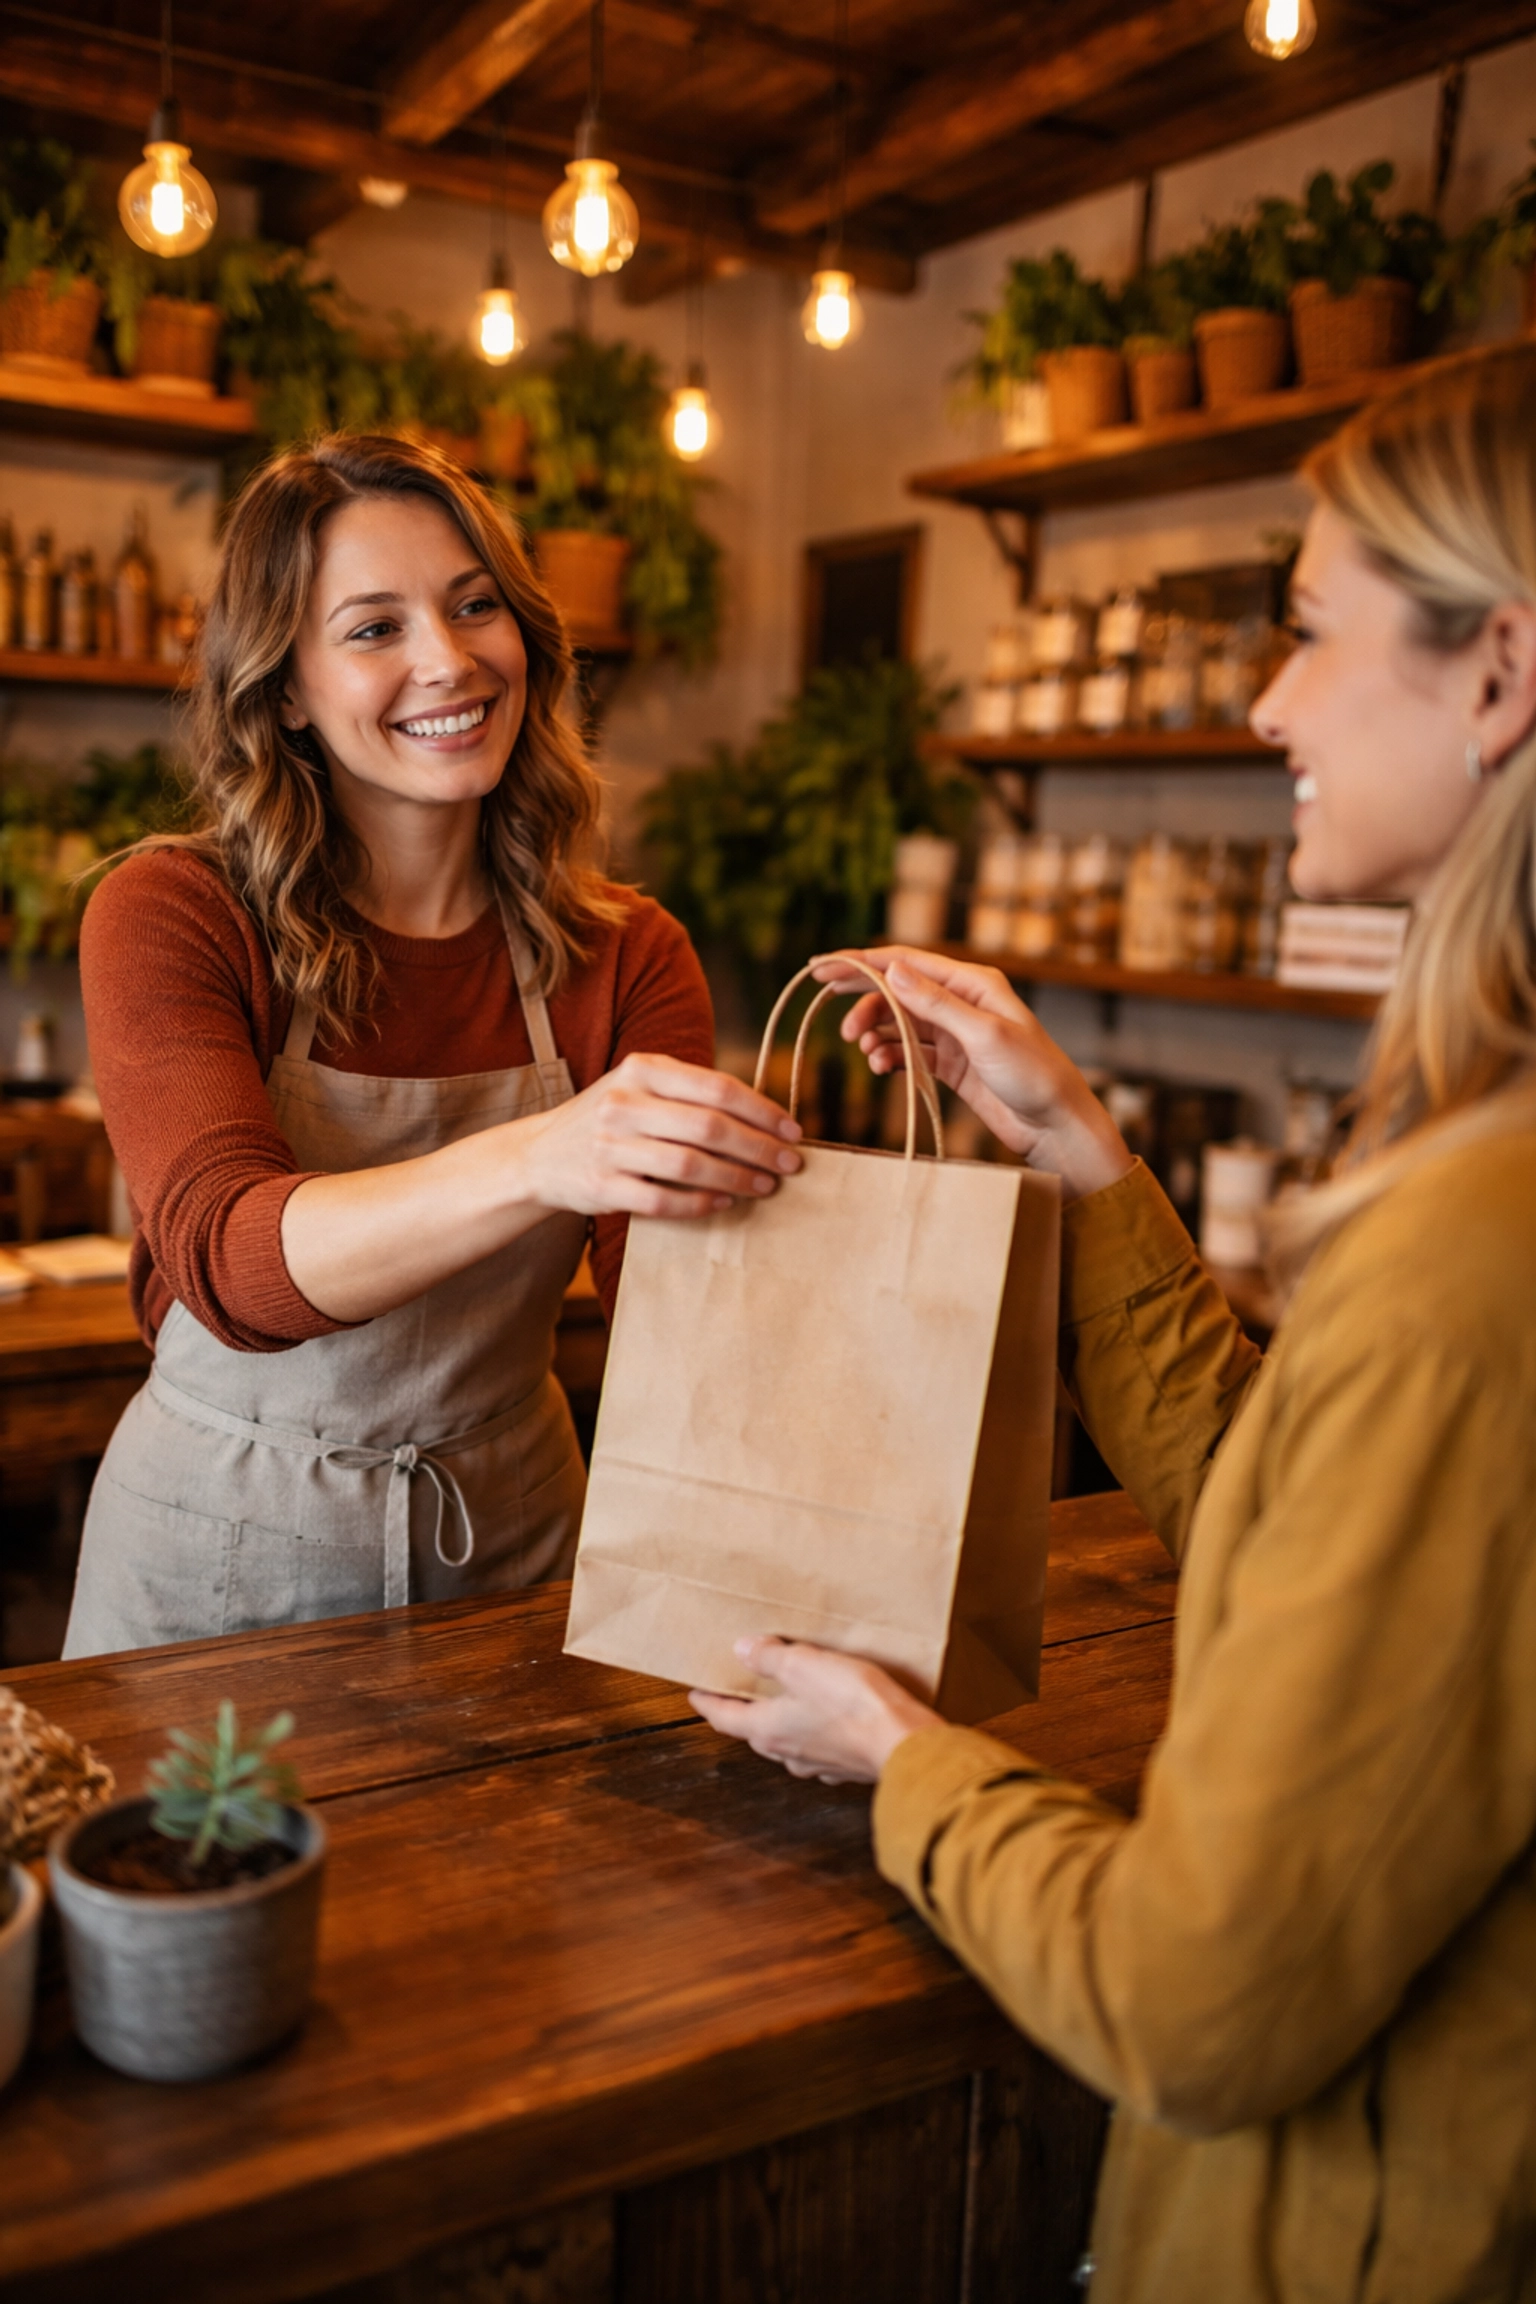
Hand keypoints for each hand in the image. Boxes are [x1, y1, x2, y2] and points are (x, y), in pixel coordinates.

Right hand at [520, 1051, 802, 1220]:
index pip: (716, 1087)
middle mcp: (623, 1103)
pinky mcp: (601, 1186)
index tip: (793, 1131)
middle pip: (709, 1127)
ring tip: (765, 1186)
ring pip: (690, 1165)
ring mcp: (609, 1146)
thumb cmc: (611, 1120)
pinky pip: (663, 1200)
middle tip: (791, 1165)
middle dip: (758, 1148)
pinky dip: (701, 1203)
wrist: (539, 1155)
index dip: (762, 1111)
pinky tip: (725, 1202)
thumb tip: (766, 1116)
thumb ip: (691, 1093)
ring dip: (737, 1178)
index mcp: (641, 1070)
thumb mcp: (641, 1088)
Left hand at [690, 1636, 940, 1783]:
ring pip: (788, 1740)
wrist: (904, 1744)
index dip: (708, 1702)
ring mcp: (818, 1763)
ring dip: (783, 1720)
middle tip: (740, 1689)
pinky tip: (828, 1717)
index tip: (695, 1693)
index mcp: (768, 1730)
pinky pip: (822, 1746)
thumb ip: (770, 1657)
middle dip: (745, 1710)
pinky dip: (817, 1730)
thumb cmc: (853, 1705)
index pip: (724, 1717)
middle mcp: (788, 1752)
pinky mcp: (847, 1765)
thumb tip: (743, 1649)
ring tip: (787, 1697)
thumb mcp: (804, 1666)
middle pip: (755, 1731)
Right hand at [811, 948, 1132, 1203]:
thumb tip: (893, 971)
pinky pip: (909, 1051)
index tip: (821, 968)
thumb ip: (936, 1004)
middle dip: (865, 1004)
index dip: (861, 963)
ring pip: (900, 1023)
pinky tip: (881, 1067)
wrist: (1056, 1124)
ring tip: (865, 1054)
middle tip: (840, 1028)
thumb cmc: (1032, 1074)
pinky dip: (890, 1056)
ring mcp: (956, 1033)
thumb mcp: (983, 1035)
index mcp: (972, 983)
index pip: (906, 962)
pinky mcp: (952, 1063)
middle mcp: (962, 1002)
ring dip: (877, 1035)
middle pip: (898, 991)